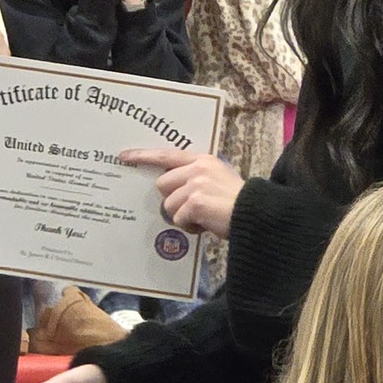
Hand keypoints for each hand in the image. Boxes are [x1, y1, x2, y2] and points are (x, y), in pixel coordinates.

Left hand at [119, 148, 244, 237]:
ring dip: (183, 216)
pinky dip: (190, 227)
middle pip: (162, 184)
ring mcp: (196, 184)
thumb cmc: (239, 203)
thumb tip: (172, 190)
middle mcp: (198, 168)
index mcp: (202, 160)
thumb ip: (195, 178)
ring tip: (203, 218)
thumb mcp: (218, 179)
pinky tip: (206, 225)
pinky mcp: (195, 202)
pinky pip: (179, 219)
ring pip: (169, 205)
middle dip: (172, 200)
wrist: (258, 216)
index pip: (167, 155)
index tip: (125, 155)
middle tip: (191, 209)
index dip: (143, 155)